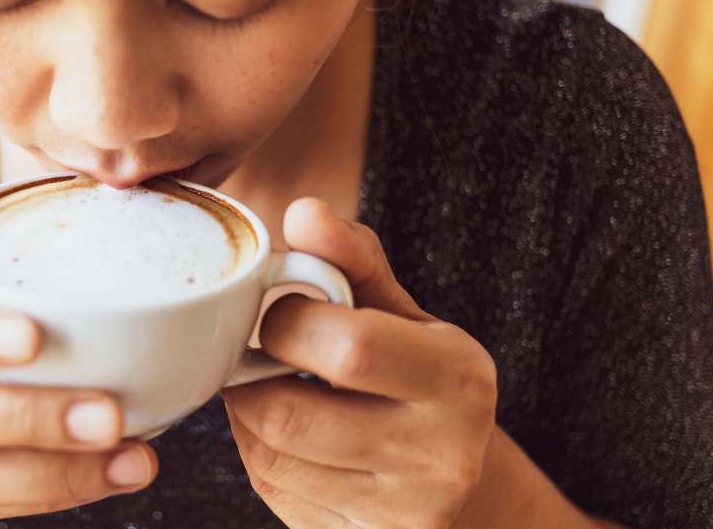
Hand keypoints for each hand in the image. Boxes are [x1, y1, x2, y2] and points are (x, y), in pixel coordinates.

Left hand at [220, 198, 496, 528]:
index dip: (287, 322)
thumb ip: (353, 261)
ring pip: (269, 456)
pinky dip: (260, 452)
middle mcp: (439, 455)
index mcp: (457, 379)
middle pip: (288, 414)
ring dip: (248, 415)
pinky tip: (287, 434)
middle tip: (259, 354)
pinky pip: (274, 490)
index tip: (280, 312)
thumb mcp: (402, 315)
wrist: (463, 489)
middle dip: (252, 376)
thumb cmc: (420, 382)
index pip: (349, 346)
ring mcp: (400, 512)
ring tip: (273, 389)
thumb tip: (302, 213)